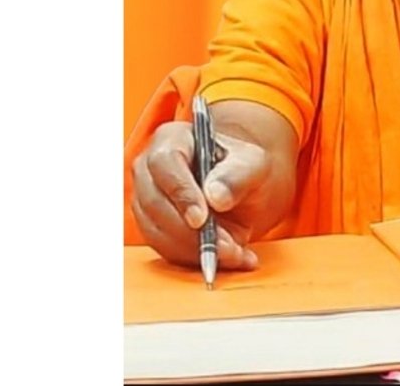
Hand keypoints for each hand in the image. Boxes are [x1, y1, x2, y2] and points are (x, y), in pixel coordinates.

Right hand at [130, 121, 273, 270]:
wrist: (241, 189)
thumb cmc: (243, 168)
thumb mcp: (252, 164)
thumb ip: (237, 176)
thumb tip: (216, 197)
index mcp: (171, 140)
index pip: (164, 164)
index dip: (180, 193)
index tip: (201, 219)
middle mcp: (149, 169)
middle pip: (155, 203)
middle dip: (191, 232)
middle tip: (228, 246)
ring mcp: (146, 200)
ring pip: (158, 232)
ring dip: (196, 250)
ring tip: (237, 253)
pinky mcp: (154, 228)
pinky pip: (167, 250)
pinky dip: (197, 259)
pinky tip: (229, 258)